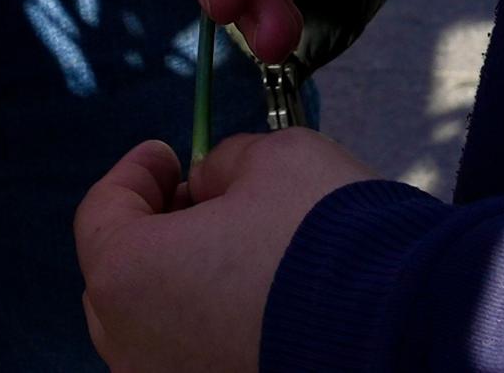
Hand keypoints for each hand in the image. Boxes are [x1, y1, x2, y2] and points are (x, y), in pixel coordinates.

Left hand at [77, 131, 375, 372]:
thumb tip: (212, 185)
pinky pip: (195, 361)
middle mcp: (134, 351)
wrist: (401, 331)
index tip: (167, 152)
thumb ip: (223, 166)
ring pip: (155, 332)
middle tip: (195, 197)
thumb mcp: (273, 160)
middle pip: (119, 281)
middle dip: (152, 232)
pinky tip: (257, 303)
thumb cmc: (325, 237)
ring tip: (232, 251)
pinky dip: (209, 331)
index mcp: (128, 278)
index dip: (134, 173)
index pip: (101, 215)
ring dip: (179, 286)